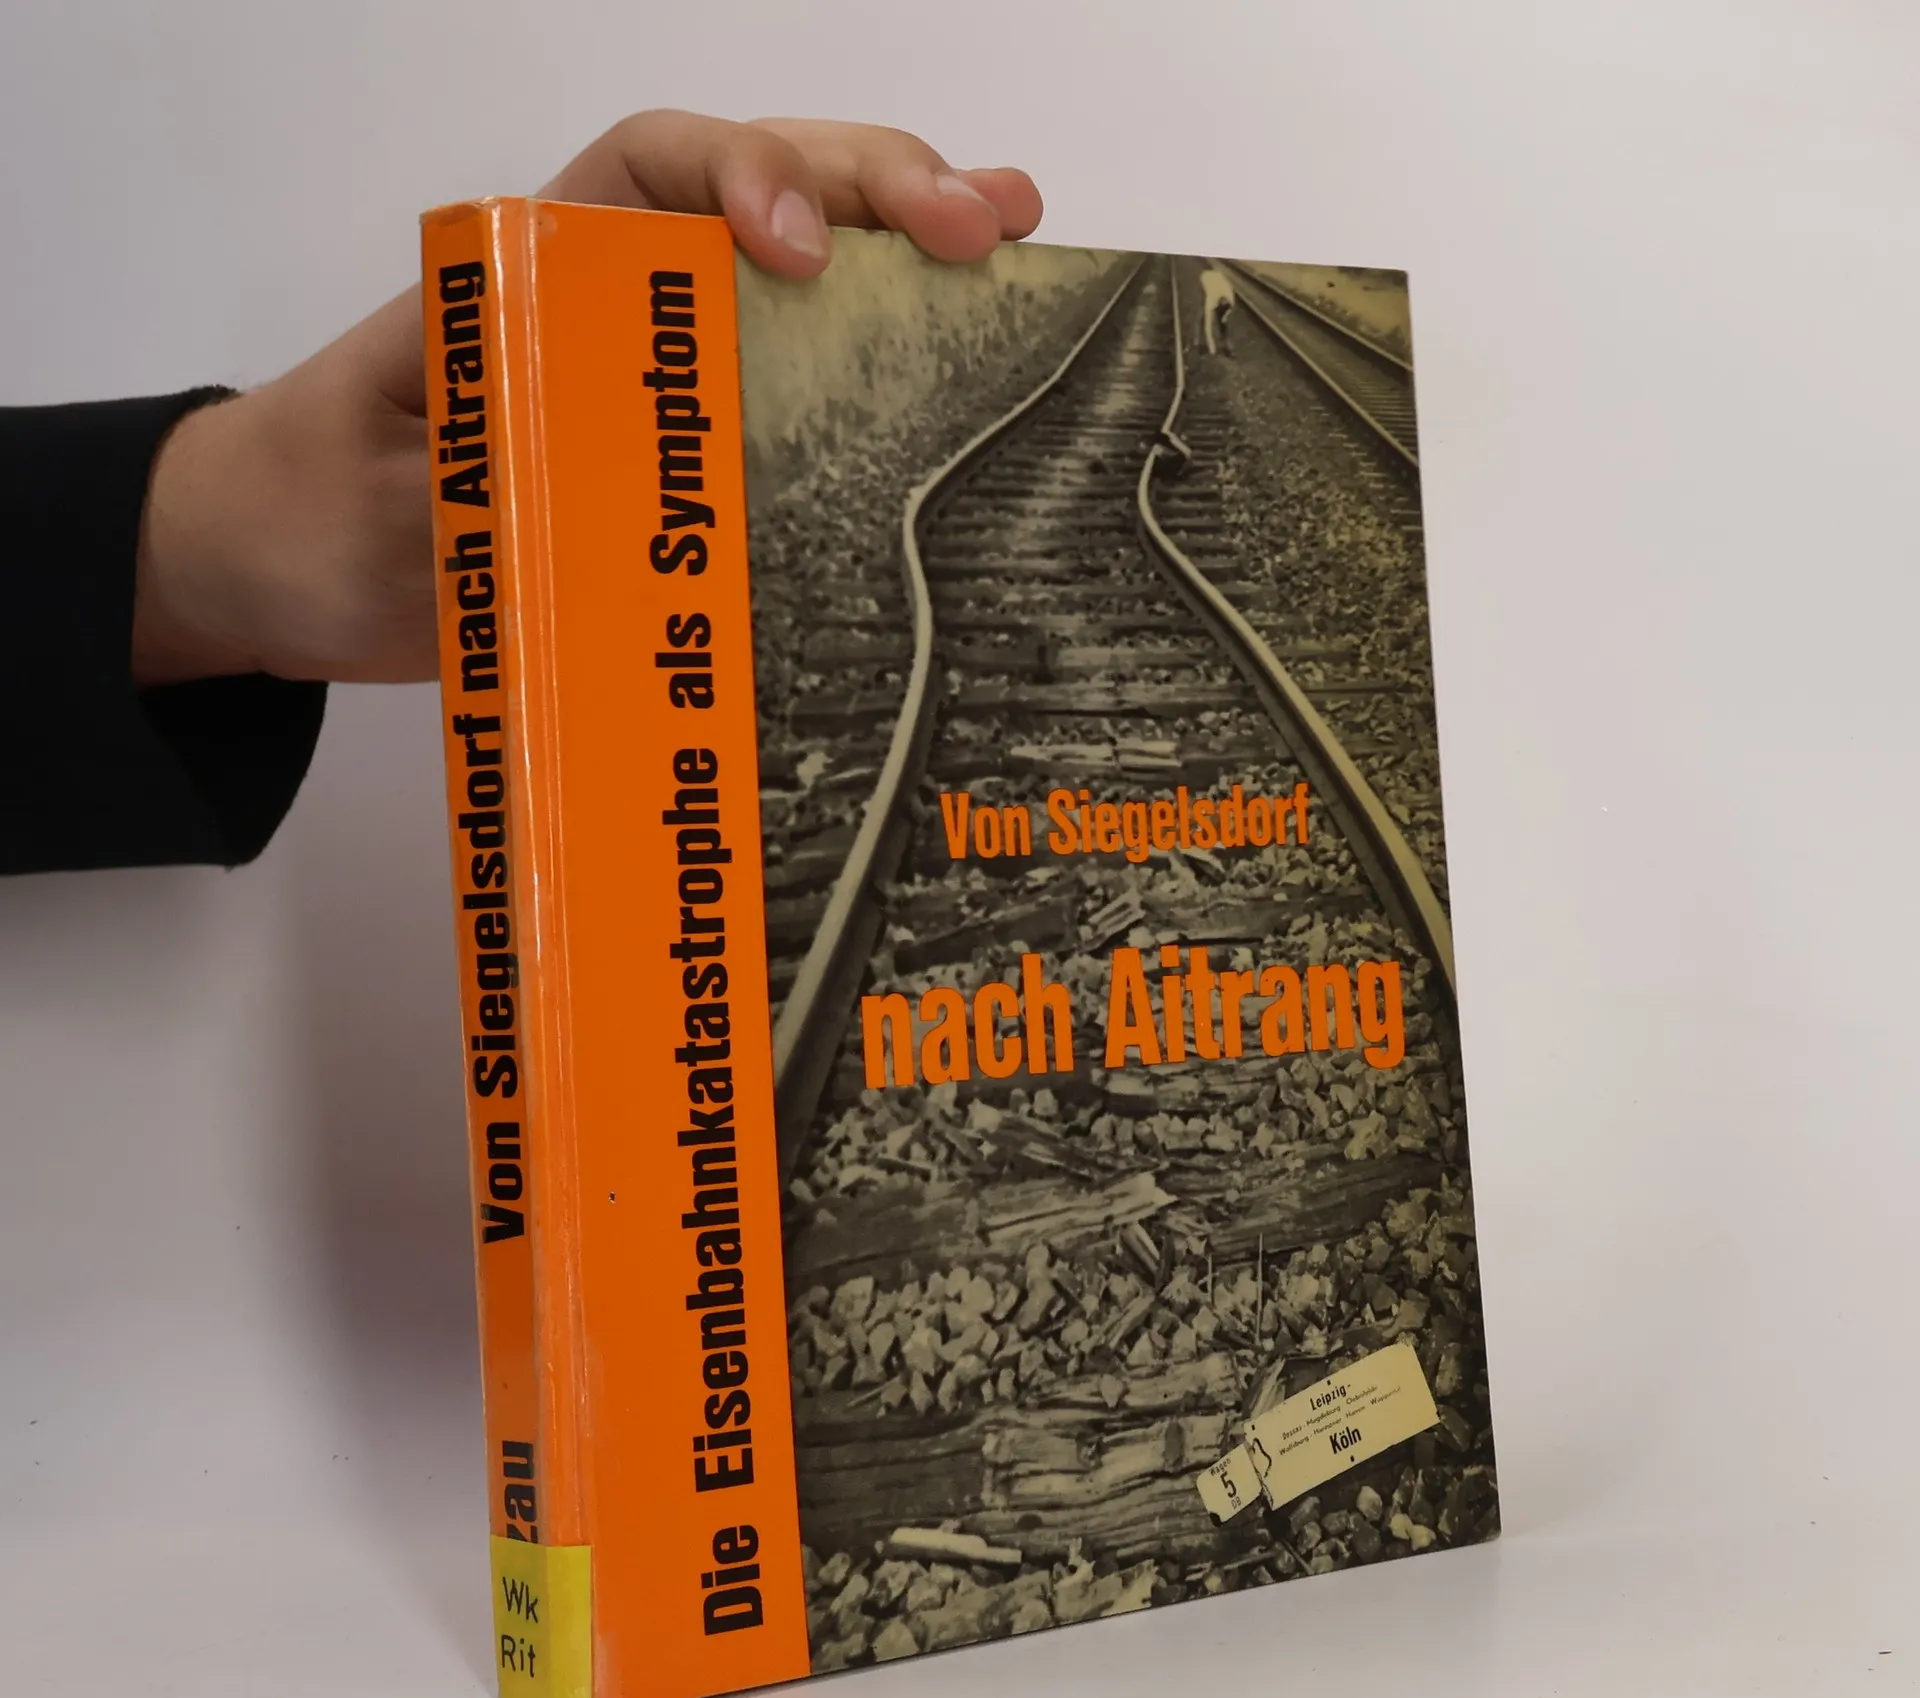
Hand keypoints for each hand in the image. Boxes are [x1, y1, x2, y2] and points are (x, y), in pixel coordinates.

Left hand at [131, 113, 1041, 687]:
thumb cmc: (300, 514)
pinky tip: (968, 356)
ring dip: (911, 246)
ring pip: (800, 276)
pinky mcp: (690, 457)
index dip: (743, 177)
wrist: (272, 572)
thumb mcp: (375, 493)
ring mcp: (664, 374)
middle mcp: (616, 301)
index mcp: (532, 272)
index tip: (802, 252)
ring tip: (1016, 239)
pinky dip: (887, 366)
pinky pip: (800, 393)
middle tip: (980, 229)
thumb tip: (607, 508)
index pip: (652, 169)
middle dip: (875, 191)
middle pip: (760, 194)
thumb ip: (478, 480)